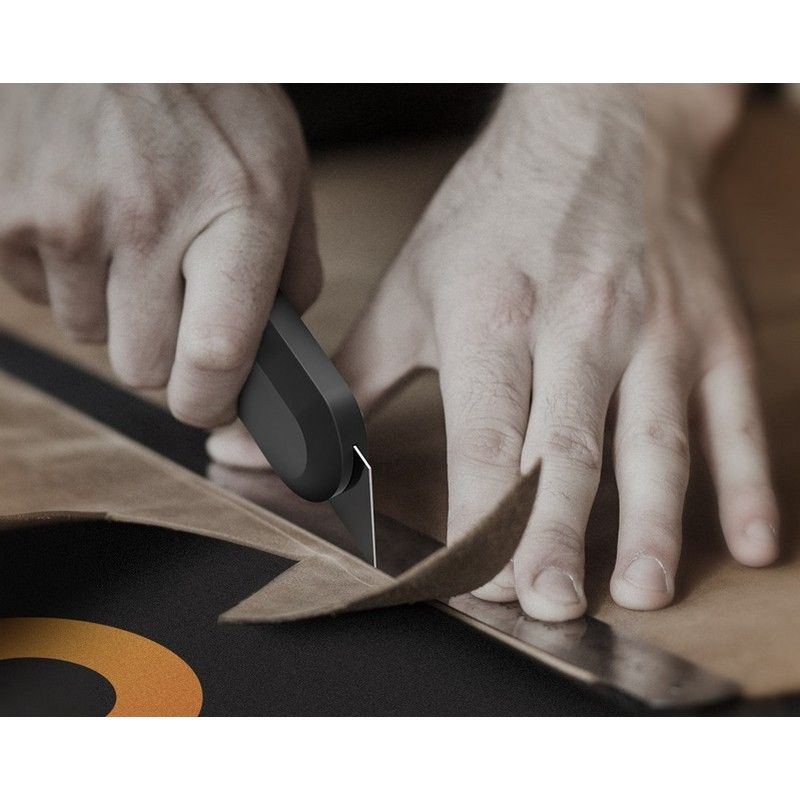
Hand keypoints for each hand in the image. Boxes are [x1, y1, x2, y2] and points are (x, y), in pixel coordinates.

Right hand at [0, 84, 319, 426]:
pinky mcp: (2, 212)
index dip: (212, 402)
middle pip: (141, 366)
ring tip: (128, 234)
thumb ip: (293, 266)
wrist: (105, 20)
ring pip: (88, 333)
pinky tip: (85, 216)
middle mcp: (147, 215)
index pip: (215, 356)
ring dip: (111, 306)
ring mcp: (63, 214)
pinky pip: (37, 293)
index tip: (215, 403)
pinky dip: (64, 273)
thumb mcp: (282, 167)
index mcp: (237, 207)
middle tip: (173, 296)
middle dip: (162, 349)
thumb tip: (281, 343)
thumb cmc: (203, 93)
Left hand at [333, 84, 777, 619]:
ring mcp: (656, 329)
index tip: (472, 578)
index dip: (480, 511)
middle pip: (568, 447)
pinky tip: (752, 542)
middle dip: (557, 534)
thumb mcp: (413, 284)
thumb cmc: (501, 209)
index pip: (486, 432)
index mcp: (494, 314)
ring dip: (652, 522)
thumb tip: (274, 442)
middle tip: (551, 606)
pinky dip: (748, 480)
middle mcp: (579, 324)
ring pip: (656, 439)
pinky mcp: (711, 330)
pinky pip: (734, 413)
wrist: (604, 122)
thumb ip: (352, 375)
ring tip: (639, 589)